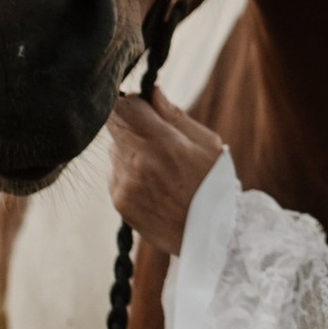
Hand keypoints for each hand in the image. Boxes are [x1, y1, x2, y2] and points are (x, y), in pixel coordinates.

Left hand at [105, 90, 225, 253]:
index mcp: (164, 143)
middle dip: (131, 126)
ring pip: (114, 150)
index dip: (133, 103)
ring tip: (159, 170)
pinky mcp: (119, 200)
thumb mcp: (206, 144)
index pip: (124, 106)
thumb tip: (151, 91)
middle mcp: (138, 161)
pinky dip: (129, 174)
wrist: (209, 236)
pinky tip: (153, 187)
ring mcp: (125, 183)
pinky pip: (116, 174)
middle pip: (115, 126)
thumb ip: (174, 115)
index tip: (145, 109)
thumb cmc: (213, 184)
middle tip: (155, 140)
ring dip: (130, 151)